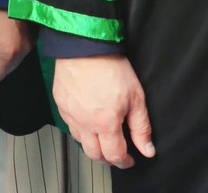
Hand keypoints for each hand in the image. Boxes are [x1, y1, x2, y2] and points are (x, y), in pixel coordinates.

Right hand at [53, 53, 154, 167]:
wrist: (84, 45)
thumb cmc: (110, 66)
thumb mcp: (136, 98)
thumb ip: (141, 127)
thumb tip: (147, 148)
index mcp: (105, 123)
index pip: (114, 155)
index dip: (124, 161)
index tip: (130, 159)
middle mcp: (84, 123)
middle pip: (94, 154)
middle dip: (107, 159)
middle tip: (116, 154)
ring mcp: (69, 114)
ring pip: (79, 141)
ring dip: (92, 145)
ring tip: (102, 138)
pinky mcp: (60, 103)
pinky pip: (69, 124)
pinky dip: (80, 129)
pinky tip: (88, 121)